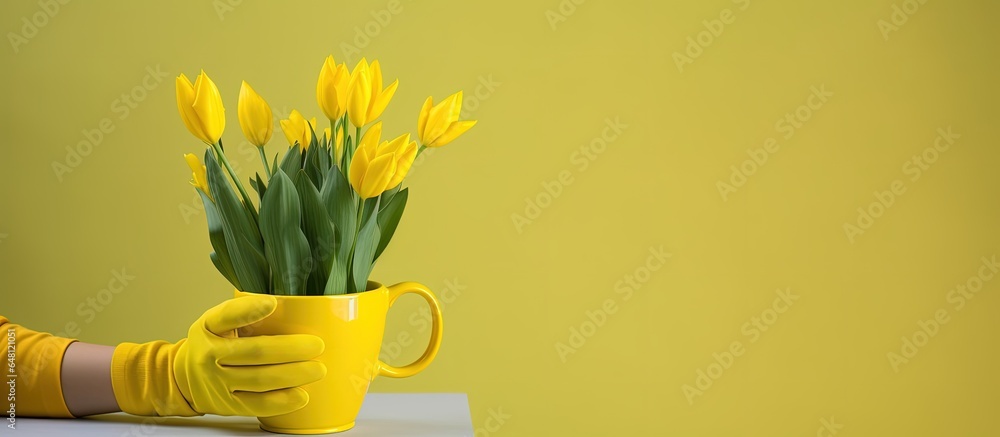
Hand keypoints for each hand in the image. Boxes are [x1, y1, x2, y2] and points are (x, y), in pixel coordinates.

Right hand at [173, 294, 326, 416]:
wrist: (182, 378)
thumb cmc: (212, 343)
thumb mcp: (216, 321)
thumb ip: (243, 311)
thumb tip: (289, 304)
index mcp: (209, 327)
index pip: (227, 316)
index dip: (249, 309)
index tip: (272, 303)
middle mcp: (209, 355)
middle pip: (256, 351)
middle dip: (291, 349)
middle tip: (317, 345)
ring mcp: (217, 382)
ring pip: (260, 379)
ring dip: (293, 375)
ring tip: (317, 369)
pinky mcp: (227, 405)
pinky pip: (257, 405)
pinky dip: (281, 401)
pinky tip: (301, 395)